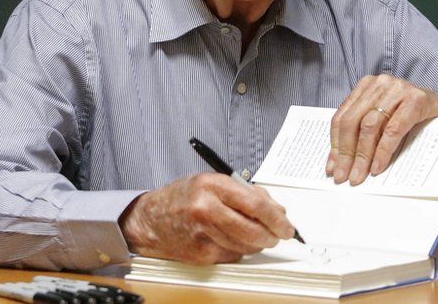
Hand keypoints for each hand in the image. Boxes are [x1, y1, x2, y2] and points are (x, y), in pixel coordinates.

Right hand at [119, 173, 294, 263]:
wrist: (150, 220)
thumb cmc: (183, 197)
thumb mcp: (213, 182)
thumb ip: (245, 192)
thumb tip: (276, 210)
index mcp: (211, 186)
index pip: (254, 203)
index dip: (275, 216)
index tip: (286, 224)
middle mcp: (205, 209)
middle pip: (252, 229)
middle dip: (272, 234)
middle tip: (280, 234)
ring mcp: (202, 234)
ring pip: (246, 245)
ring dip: (258, 242)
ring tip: (255, 234)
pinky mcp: (200, 254)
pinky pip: (233, 255)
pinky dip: (240, 249)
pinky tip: (232, 239)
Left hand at [325, 74, 437, 185]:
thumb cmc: (414, 119)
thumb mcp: (385, 120)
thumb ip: (363, 132)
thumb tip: (339, 163)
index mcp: (368, 85)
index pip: (342, 116)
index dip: (335, 144)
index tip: (332, 168)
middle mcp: (381, 83)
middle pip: (353, 121)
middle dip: (346, 153)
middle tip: (344, 177)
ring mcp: (399, 88)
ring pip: (370, 125)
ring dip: (363, 155)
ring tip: (360, 176)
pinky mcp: (417, 99)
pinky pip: (393, 129)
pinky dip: (383, 151)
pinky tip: (378, 166)